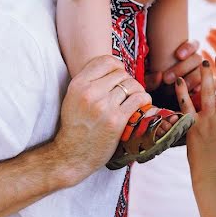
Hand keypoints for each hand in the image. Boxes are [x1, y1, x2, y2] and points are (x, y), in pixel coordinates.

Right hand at [52, 55, 150, 183]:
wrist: (71, 155)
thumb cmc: (75, 126)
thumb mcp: (73, 97)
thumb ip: (89, 81)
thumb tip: (114, 68)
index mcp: (78, 84)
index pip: (106, 61)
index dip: (116, 67)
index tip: (119, 76)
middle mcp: (90, 92)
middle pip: (121, 73)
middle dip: (127, 81)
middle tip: (127, 93)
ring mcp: (104, 106)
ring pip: (132, 85)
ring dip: (137, 91)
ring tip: (134, 99)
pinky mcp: (117, 120)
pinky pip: (139, 99)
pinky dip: (144, 100)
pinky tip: (142, 105)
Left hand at [145, 39, 202, 91]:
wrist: (157, 94)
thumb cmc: (153, 80)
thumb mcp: (147, 78)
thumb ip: (149, 78)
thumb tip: (158, 76)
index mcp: (184, 52)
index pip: (193, 44)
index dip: (188, 48)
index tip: (178, 55)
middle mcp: (194, 61)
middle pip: (196, 58)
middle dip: (182, 68)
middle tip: (167, 78)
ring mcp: (199, 73)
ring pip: (201, 72)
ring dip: (191, 79)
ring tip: (180, 86)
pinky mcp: (200, 86)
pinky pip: (204, 85)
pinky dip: (198, 88)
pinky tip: (192, 92)